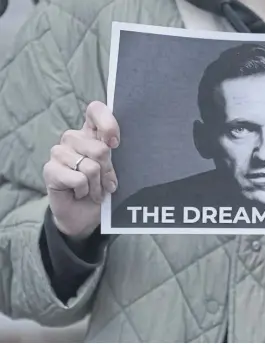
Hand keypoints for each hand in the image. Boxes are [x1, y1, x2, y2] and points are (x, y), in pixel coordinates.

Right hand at [43, 101, 119, 238]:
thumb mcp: (115, 170)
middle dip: (108, 171)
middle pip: (100, 149)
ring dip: (98, 185)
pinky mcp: (50, 169)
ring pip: (90, 166)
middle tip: (106, 183)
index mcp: (91, 133)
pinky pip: (79, 179)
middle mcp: (73, 138)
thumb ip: (114, 154)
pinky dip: (85, 191)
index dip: (108, 123)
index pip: (95, 110)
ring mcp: (59, 153)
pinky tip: (81, 193)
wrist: (85, 216)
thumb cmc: (103, 189)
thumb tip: (112, 144)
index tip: (115, 143)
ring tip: (94, 190)